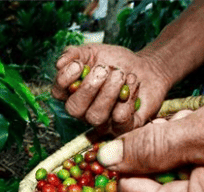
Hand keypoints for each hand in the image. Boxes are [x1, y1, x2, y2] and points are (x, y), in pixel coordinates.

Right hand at [52, 44, 170, 134]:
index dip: (65, 80)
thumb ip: (74, 54)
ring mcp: (103, 122)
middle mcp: (84, 111)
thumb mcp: (93, 51)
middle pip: (74, 109)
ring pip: (96, 116)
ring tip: (121, 74)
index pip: (57, 93)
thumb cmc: (116, 62)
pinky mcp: (123, 127)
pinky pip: (120, 119)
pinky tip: (133, 83)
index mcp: (72, 93)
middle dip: (89, 87)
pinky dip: (128, 98)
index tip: (78, 65)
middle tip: (105, 69)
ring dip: (109, 92)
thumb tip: (59, 64)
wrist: (146, 68)